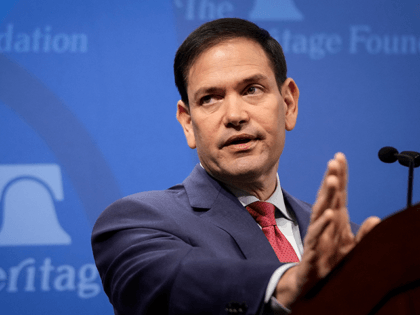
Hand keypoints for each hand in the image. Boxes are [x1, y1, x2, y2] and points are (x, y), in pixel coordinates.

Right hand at [275, 153, 380, 306]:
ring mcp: (317, 236)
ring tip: (332, 180)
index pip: (337, 195)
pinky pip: (317, 236)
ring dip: (326, 196)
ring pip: (320, 212)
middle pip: (327, 198)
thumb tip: (376, 219)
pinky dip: (323, 225)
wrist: (312, 285)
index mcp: (334, 221)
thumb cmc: (331, 263)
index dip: (339, 176)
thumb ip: (364, 234)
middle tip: (334, 162)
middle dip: (331, 179)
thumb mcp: (352, 248)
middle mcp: (324, 224)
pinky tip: (330, 214)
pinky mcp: (312, 251)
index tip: (339, 157)